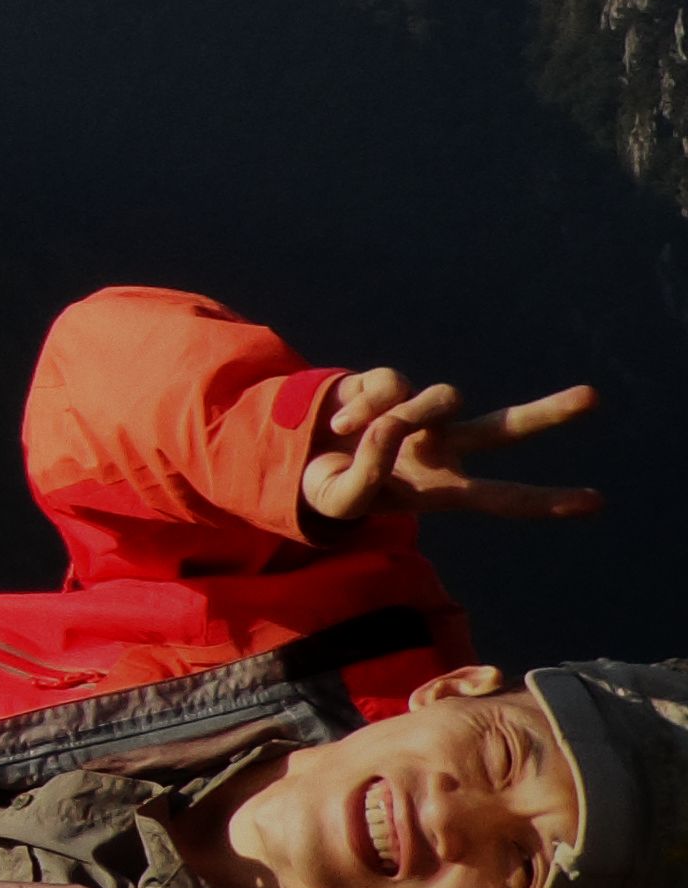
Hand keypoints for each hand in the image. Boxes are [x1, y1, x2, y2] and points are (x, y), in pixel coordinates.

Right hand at [300, 369, 602, 528]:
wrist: (290, 457)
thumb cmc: (329, 489)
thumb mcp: (343, 501)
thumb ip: (367, 475)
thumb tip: (392, 425)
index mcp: (439, 488)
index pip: (500, 497)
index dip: (545, 501)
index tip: (596, 502)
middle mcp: (440, 446)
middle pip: (505, 428)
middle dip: (548, 413)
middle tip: (593, 398)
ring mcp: (417, 412)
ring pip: (441, 398)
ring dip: (403, 415)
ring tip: (349, 434)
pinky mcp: (389, 385)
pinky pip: (387, 388)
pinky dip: (358, 408)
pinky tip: (336, 425)